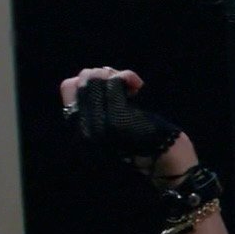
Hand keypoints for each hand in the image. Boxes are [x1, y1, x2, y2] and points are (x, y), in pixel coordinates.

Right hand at [59, 66, 195, 181]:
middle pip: (79, 81)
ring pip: (94, 80)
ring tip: (132, 85)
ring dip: (115, 75)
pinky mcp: (117, 120)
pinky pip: (114, 84)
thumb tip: (92, 73)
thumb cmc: (145, 138)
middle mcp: (83, 130)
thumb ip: (98, 102)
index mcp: (80, 130)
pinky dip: (127, 77)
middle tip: (122, 81)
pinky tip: (138, 86)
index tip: (106, 84)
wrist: (166, 160)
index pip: (68, 88)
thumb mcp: (115, 121)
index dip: (87, 79)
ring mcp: (98, 126)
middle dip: (101, 73)